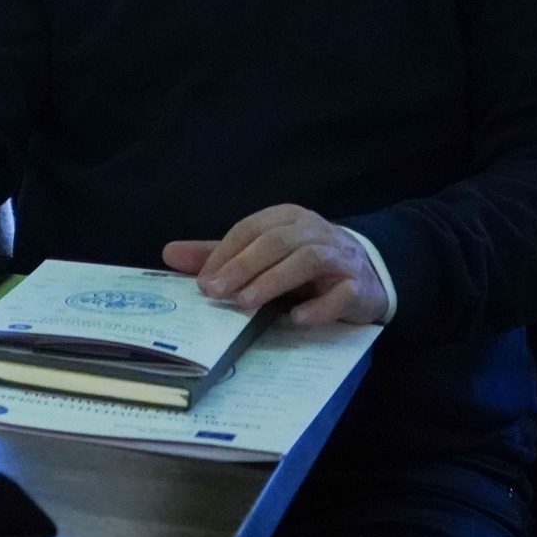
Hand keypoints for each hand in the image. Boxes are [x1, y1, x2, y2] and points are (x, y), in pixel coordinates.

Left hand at [164, 205, 390, 324]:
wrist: (368, 275)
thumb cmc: (304, 264)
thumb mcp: (262, 254)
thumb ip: (220, 254)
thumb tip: (169, 253)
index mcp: (287, 217)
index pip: (250, 229)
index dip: (225, 254)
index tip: (203, 282)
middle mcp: (314, 231)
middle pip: (275, 242)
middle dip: (242, 266)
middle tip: (216, 293)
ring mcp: (340, 257)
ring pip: (307, 260)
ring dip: (273, 281)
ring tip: (245, 303)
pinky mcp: (359, 286)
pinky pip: (341, 293)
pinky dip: (318, 306)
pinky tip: (295, 319)